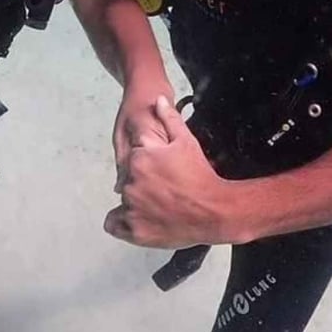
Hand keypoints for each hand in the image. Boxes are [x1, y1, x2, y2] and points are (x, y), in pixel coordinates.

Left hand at [105, 97, 234, 248]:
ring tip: (157, 203)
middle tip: (162, 187)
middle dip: (139, 181)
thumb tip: (158, 100)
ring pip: (122, 200)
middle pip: (126, 180)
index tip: (158, 169)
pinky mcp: (135, 231)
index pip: (129, 158)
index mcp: (139, 159)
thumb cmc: (201, 176)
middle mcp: (130, 183)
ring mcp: (132, 209)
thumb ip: (169, 119)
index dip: (144, 162)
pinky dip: (123, 222)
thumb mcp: (186, 142)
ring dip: (134, 201)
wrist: (216, 211)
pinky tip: (140, 218)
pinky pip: (114, 225)